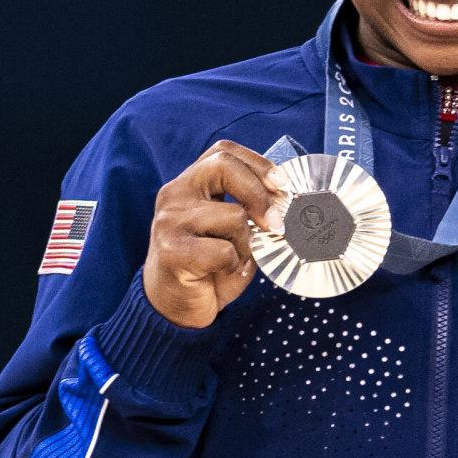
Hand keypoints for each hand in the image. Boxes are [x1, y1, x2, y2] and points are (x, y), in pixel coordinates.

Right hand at [142, 140, 276, 328]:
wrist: (175, 306)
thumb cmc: (209, 266)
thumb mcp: (232, 230)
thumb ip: (251, 210)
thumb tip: (288, 204)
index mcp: (191, 184)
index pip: (224, 151)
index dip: (258, 164)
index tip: (283, 186)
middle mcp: (174, 194)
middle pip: (224, 166)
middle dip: (260, 194)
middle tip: (277, 224)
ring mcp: (169, 220)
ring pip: (233, 215)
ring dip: (247, 243)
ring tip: (234, 260)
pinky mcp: (171, 250)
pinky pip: (224, 250)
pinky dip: (233, 265)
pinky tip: (221, 273)